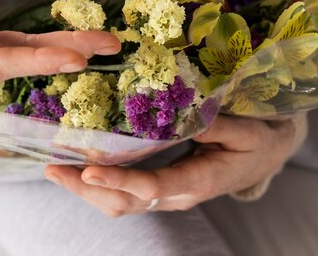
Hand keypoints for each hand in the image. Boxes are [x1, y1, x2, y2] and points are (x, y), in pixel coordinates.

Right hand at [0, 0, 120, 79]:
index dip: (36, 61)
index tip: (77, 57)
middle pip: (13, 61)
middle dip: (62, 54)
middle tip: (111, 45)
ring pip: (14, 56)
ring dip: (58, 50)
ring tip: (103, 42)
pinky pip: (7, 48)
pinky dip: (40, 46)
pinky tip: (69, 41)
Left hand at [45, 115, 296, 216]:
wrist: (264, 157)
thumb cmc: (257, 141)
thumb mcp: (246, 131)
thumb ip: (216, 125)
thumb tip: (182, 115)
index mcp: (197, 181)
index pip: (151, 187)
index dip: (119, 180)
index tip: (88, 169)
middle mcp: (176, 194)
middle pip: (124, 203)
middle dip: (86, 188)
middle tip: (53, 168)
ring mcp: (165, 193)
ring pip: (119, 203)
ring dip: (85, 189)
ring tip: (54, 168)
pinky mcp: (159, 185)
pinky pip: (124, 192)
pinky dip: (97, 182)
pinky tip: (77, 164)